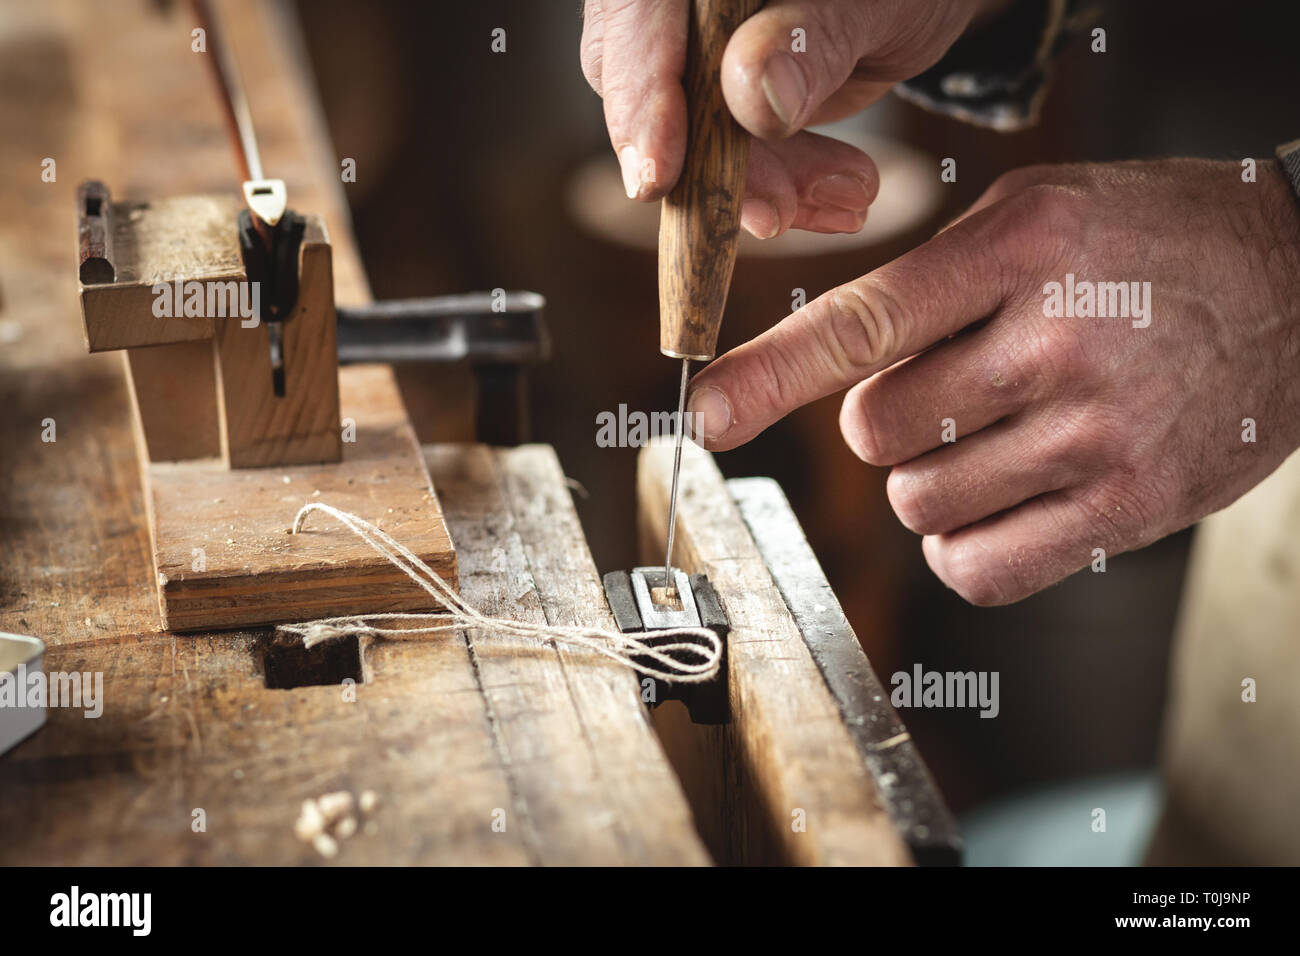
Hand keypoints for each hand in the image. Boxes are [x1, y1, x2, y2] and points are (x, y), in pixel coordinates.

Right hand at [579, 0, 993, 237]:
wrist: (907, 5)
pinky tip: (838, 199)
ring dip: (758, 187)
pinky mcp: (711, 101)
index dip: (641, 98)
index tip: (658, 176)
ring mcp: (687, 50)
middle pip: (647, 85)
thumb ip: (810, 40)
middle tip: (773, 217)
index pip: (636, 16)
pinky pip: (722, 158)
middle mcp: (674, 6)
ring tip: (842, 199)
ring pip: (685, 136)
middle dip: (710, 168)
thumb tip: (750, 94)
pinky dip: (780, 189)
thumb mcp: (876, 3)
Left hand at [686, 159, 1299, 603]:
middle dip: (885, 422)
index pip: (864, 324)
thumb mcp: (1040, 212)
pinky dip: (964, 544)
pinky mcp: (1125, 509)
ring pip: (918, 502)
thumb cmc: (1149, 245)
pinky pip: (978, 567)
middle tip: (946, 393)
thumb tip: (826, 364)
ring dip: (929, 479)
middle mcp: (1055, 343)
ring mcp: (1095, 435)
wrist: (1299, 286)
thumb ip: (934, 279)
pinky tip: (1000, 499)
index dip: (771, 376)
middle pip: (876, 430)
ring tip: (996, 436)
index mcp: (1022, 251)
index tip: (708, 413)